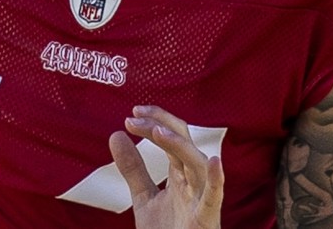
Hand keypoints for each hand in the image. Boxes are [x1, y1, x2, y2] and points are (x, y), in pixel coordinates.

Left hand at [109, 105, 223, 228]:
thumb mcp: (144, 199)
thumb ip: (133, 169)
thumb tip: (116, 134)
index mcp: (182, 174)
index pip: (172, 137)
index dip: (155, 121)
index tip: (132, 114)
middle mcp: (194, 182)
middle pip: (185, 142)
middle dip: (162, 124)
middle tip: (136, 115)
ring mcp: (201, 199)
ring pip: (198, 164)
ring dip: (179, 146)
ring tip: (157, 133)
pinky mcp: (206, 219)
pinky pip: (214, 198)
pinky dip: (216, 180)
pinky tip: (213, 161)